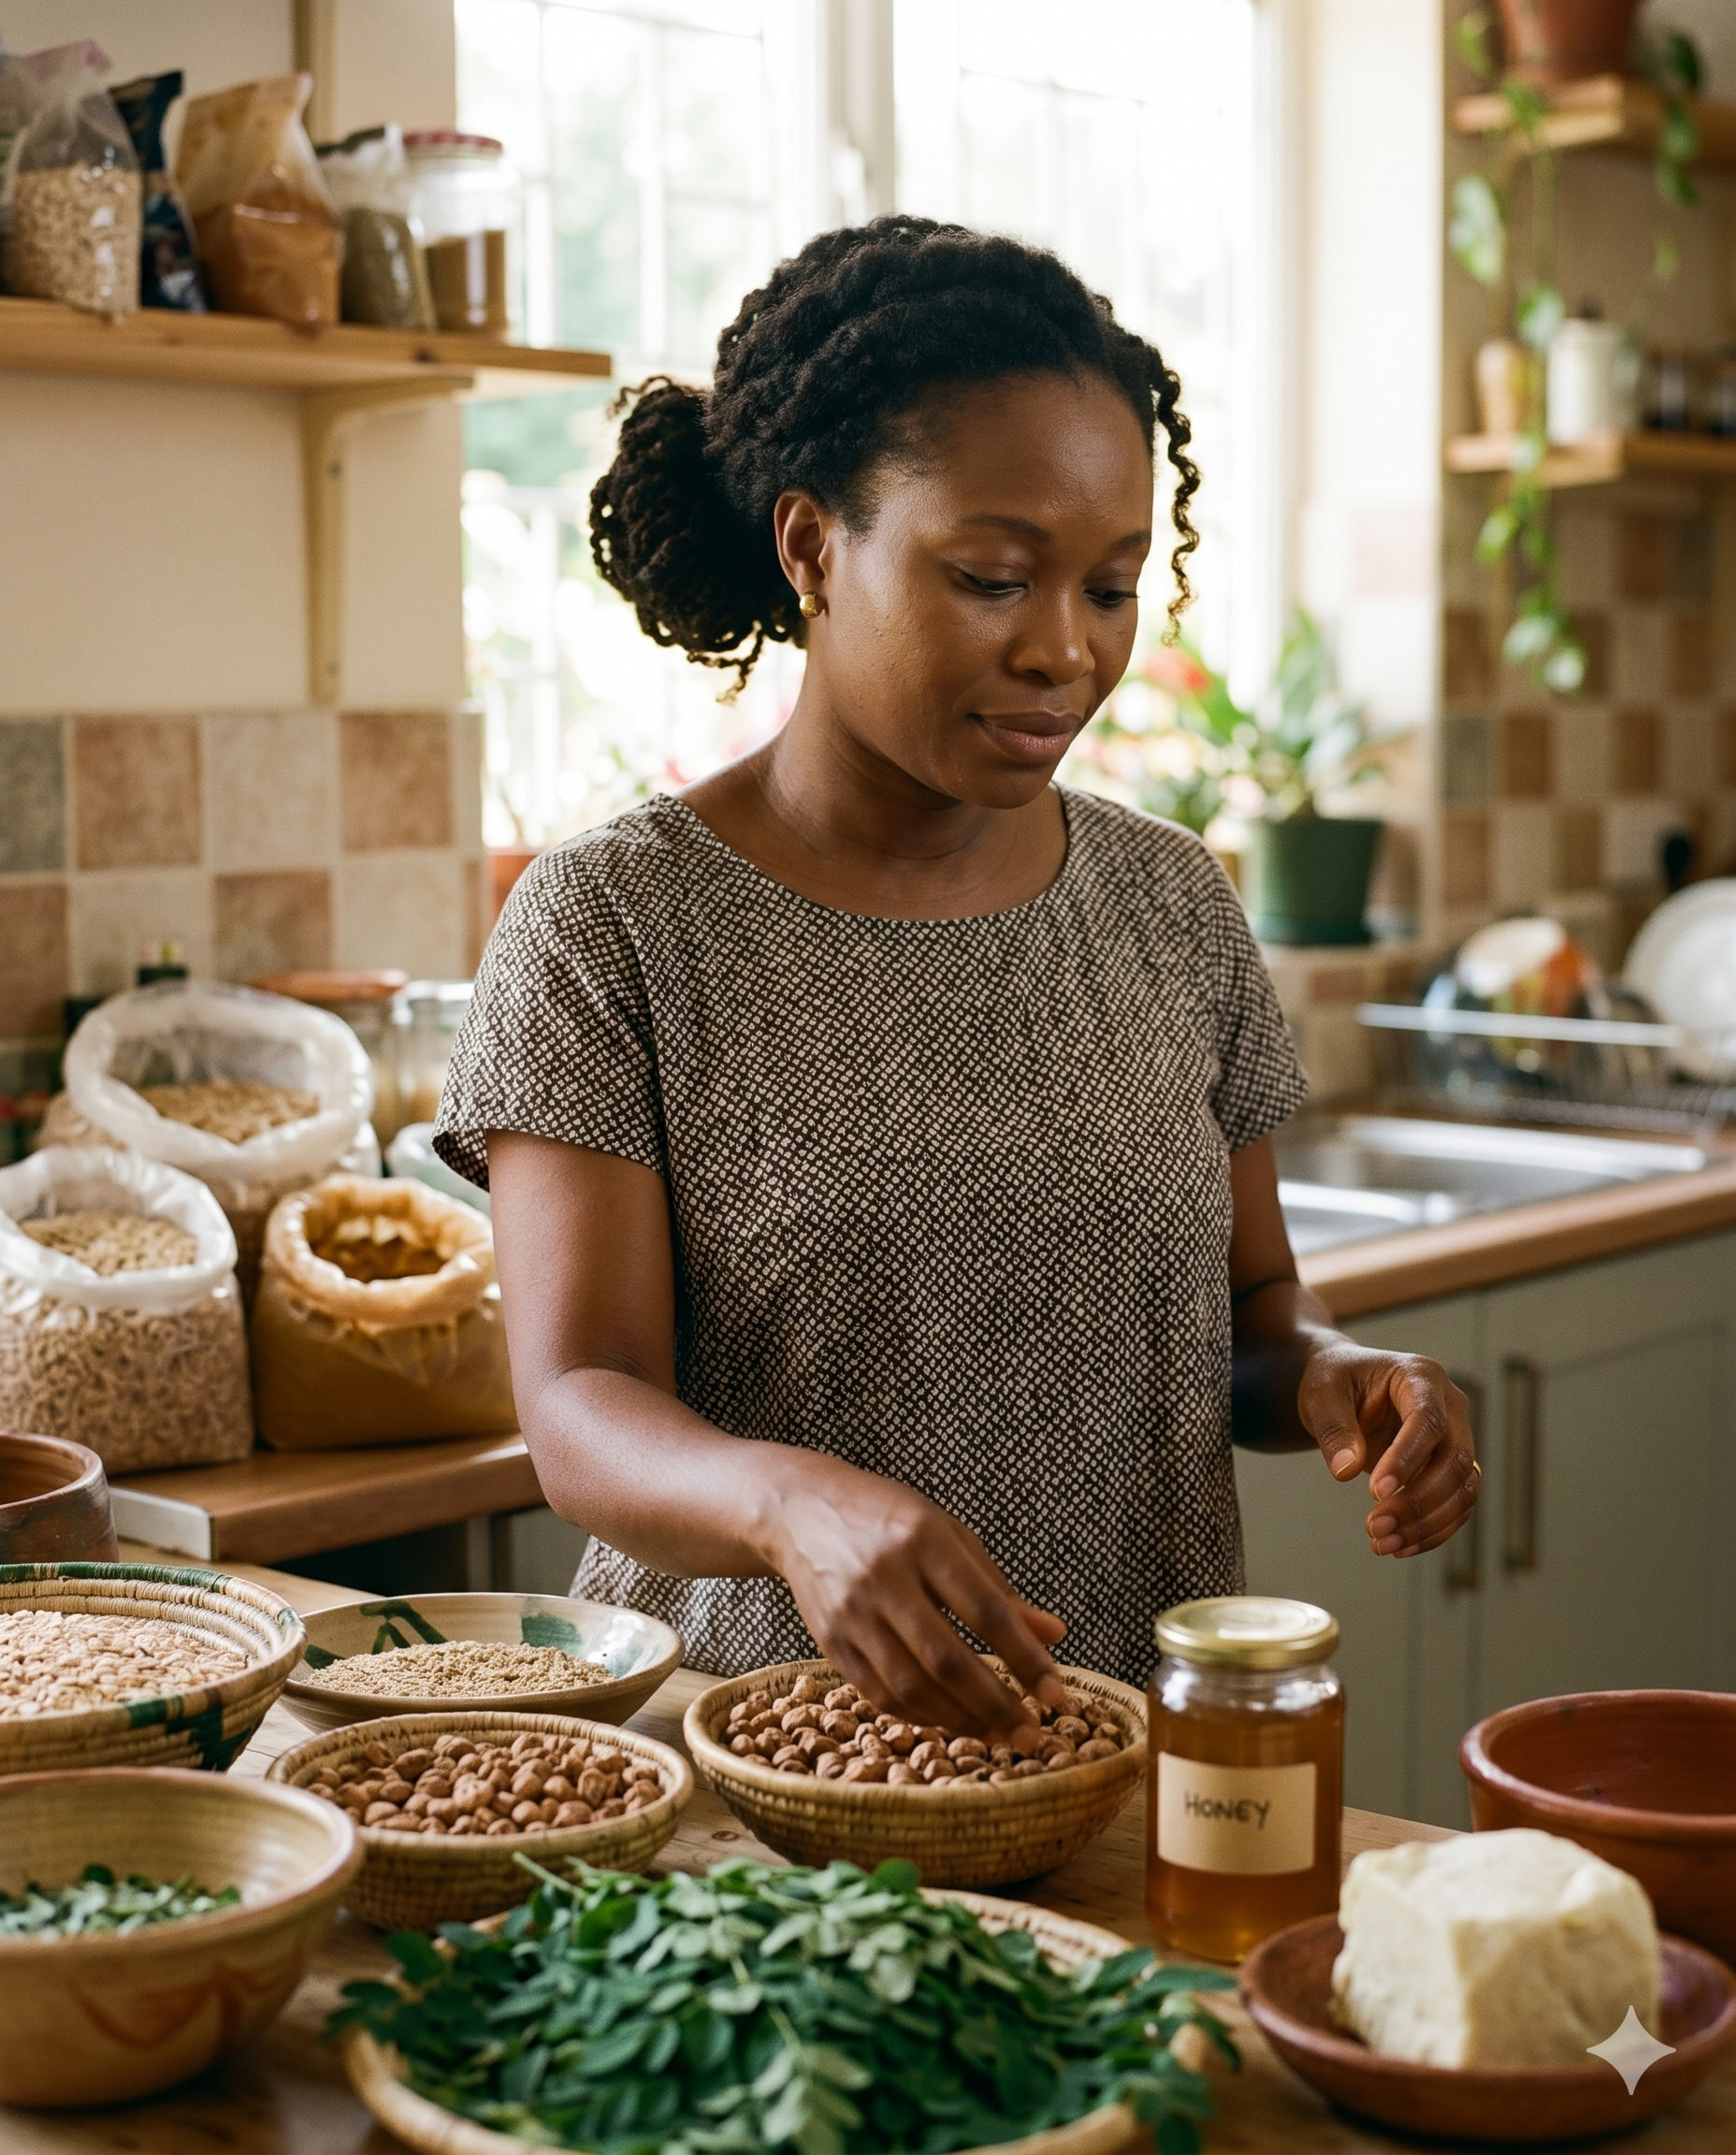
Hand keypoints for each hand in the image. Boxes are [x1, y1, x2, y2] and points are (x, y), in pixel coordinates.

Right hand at [757, 1451, 1069, 1740]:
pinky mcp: (829, 1641)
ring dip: (960, 1719)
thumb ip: (999, 1588)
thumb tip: (1054, 1635)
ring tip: (999, 1734)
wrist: (800, 1511)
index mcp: (923, 1539)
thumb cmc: (887, 1518)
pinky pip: (880, 1693)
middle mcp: (884, 1577)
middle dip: (995, 1703)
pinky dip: (921, 1715)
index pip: (985, 1611)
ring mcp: (851, 1613)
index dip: (1025, 1657)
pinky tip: (953, 1721)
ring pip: (911, 1685)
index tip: (1057, 1692)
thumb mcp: (949, 1534)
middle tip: (1032, 1733)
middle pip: (946, 1658)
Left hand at [1297, 1340, 1479, 1558]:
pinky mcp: (1452, 1468)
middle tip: (1373, 1527)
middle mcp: (1451, 1406)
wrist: (1344, 1389)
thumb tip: (1346, 1470)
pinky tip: (1400, 1546)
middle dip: (1417, 1501)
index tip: (1375, 1492)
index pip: (1427, 1419)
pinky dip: (1433, 1530)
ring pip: (1462, 1488)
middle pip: (1453, 1459)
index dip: (1407, 1458)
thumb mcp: (1322, 1395)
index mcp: (1421, 1376)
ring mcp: (1457, 1438)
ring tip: (1382, 1543)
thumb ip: (1334, 1428)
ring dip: (1427, 1523)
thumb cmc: (1334, 1383)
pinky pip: (1457, 1504)